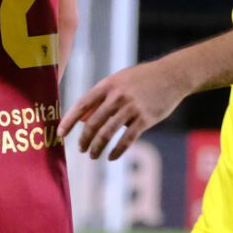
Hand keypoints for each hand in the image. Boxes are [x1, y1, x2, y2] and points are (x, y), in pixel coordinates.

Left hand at [59, 58, 189, 160]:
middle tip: (81, 149)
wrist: (172, 75)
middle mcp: (117, 96)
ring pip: (108, 133)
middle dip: (84, 139)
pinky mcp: (146, 118)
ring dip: (97, 147)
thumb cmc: (141, 80)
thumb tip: (80, 120)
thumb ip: (100, 99)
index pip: (81, 105)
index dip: (69, 120)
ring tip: (93, 155)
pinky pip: (127, 139)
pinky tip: (111, 157)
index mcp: (106, 86)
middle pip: (93, 122)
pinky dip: (117, 150)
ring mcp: (132, 107)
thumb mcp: (118, 82)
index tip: (60, 133)